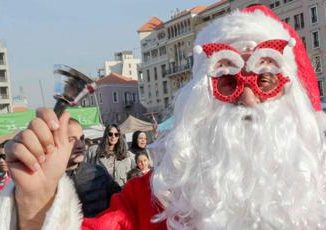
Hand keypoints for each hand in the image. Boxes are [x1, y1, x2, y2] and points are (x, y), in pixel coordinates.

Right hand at [4, 108, 72, 228]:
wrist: (44, 183)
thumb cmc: (54, 165)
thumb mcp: (63, 147)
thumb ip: (63, 130)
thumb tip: (65, 112)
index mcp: (45, 129)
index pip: (43, 112)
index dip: (48, 116)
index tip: (55, 127)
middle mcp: (31, 131)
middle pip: (35, 122)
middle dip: (46, 138)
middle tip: (50, 151)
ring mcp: (19, 140)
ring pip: (27, 135)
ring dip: (38, 151)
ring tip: (42, 161)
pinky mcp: (10, 151)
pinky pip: (18, 148)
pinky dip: (30, 159)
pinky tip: (34, 167)